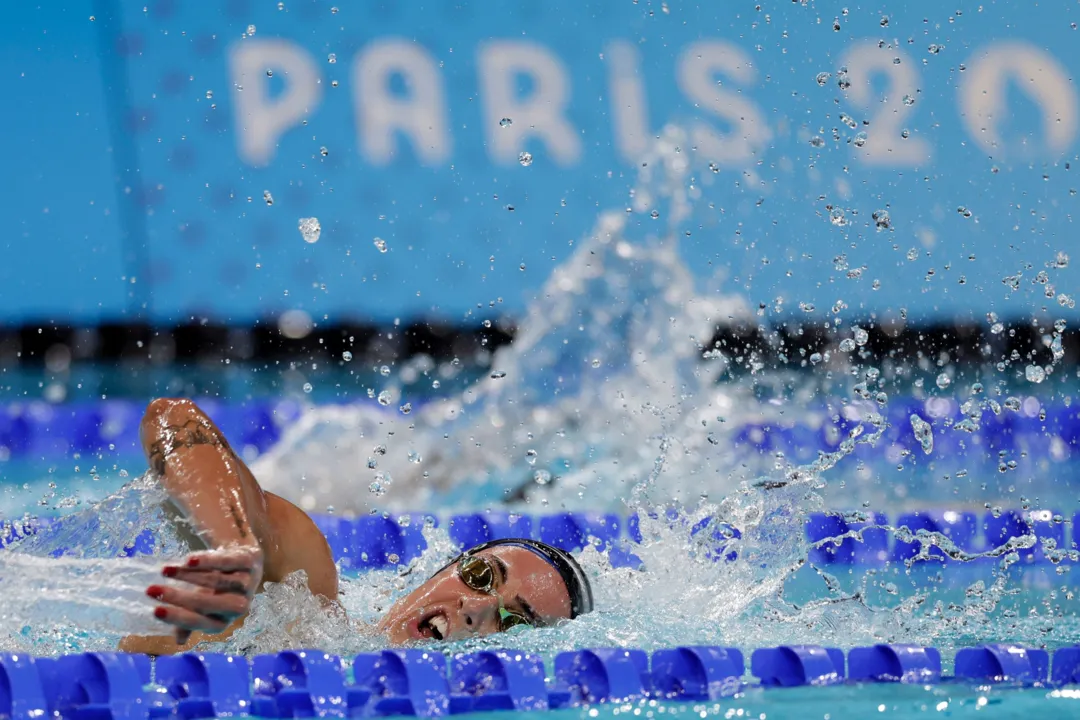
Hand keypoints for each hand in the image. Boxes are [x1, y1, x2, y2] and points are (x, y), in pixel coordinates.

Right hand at [147, 545, 263, 645]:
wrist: (245, 560)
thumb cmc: (218, 590)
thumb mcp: (204, 607)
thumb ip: (190, 621)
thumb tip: (179, 641)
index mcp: (223, 620)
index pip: (200, 622)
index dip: (178, 618)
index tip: (154, 611)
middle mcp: (238, 606)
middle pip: (207, 604)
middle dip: (178, 598)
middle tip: (151, 590)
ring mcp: (247, 583)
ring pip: (215, 581)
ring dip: (187, 576)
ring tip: (164, 570)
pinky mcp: (249, 562)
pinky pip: (227, 562)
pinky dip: (207, 561)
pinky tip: (188, 560)